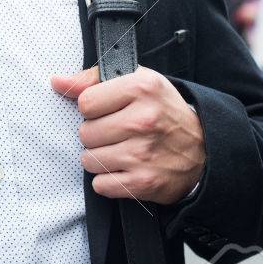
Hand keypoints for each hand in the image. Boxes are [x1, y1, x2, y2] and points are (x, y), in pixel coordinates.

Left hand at [51, 65, 205, 204]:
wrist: (205, 150)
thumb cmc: (163, 112)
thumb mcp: (137, 82)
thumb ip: (93, 79)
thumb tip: (57, 82)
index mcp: (141, 88)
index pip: (85, 102)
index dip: (93, 108)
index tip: (109, 111)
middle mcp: (144, 120)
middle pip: (84, 133)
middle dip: (96, 135)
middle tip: (118, 133)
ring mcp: (143, 153)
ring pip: (88, 160)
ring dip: (100, 158)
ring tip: (121, 151)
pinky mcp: (144, 182)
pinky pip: (100, 185)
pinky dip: (108, 181)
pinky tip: (125, 169)